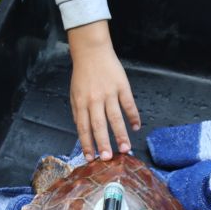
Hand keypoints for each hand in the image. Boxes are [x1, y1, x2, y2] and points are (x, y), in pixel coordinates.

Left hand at [67, 21, 139, 161]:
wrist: (91, 51)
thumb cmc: (82, 74)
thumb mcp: (74, 93)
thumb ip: (78, 112)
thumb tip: (82, 131)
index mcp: (81, 102)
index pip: (83, 127)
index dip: (87, 143)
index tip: (91, 158)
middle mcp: (94, 99)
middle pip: (99, 125)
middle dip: (103, 143)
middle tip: (108, 158)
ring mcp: (109, 93)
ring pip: (115, 117)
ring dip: (121, 134)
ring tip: (125, 148)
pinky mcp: (122, 86)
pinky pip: (129, 104)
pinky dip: (133, 116)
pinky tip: (136, 127)